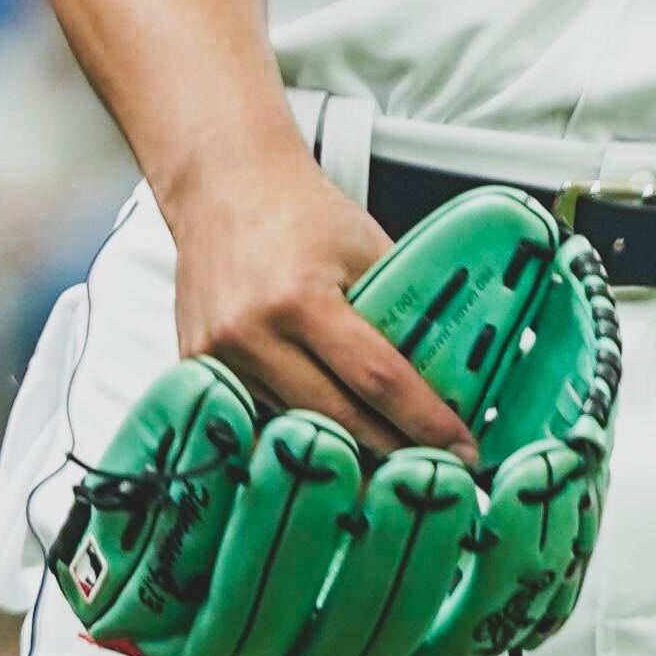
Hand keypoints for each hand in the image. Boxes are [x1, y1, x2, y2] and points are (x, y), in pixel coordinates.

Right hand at [167, 149, 479, 464]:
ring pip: (294, 426)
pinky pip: (255, 417)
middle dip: (391, 451)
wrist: (224, 185)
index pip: (377, 378)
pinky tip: (326, 440)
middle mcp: (252, 333)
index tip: (461, 446)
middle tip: (433, 470)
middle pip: (336, 418)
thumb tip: (449, 364)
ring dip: (342, 448)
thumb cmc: (297, 210)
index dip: (424, 420)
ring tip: (388, 461)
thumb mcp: (364, 245)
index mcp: (300, 298)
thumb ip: (399, 302)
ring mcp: (217, 357)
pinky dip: (293, 430)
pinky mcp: (195, 367)